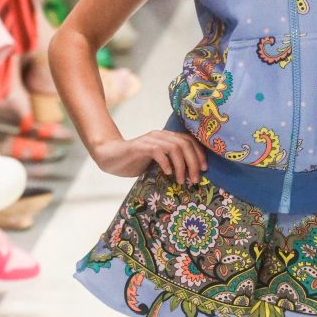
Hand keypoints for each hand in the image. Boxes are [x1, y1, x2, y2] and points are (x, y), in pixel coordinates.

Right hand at [93, 130, 207, 182]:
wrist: (111, 158)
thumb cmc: (136, 162)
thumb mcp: (158, 162)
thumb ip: (172, 163)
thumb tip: (192, 176)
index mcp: (167, 137)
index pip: (189, 141)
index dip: (199, 154)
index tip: (205, 169)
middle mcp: (161, 135)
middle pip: (185, 144)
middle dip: (194, 162)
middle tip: (196, 179)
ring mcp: (150, 140)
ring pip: (175, 148)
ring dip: (182, 166)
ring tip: (182, 180)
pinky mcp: (140, 147)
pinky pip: (158, 152)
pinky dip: (166, 163)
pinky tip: (168, 174)